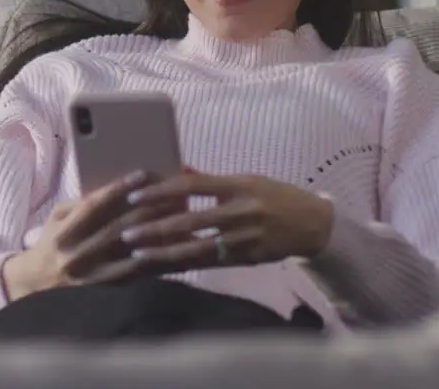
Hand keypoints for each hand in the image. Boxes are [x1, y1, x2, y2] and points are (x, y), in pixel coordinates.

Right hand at [1, 171, 183, 298]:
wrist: (35, 284)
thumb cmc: (51, 242)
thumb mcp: (57, 218)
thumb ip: (82, 203)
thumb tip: (117, 188)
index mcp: (63, 232)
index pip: (93, 206)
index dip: (118, 189)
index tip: (143, 174)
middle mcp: (76, 255)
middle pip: (117, 228)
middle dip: (147, 209)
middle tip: (173, 192)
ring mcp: (91, 276)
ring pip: (130, 252)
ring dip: (157, 234)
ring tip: (181, 218)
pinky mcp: (105, 291)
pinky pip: (135, 275)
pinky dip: (155, 260)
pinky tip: (175, 248)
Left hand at [119, 173, 334, 273]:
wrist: (312, 223)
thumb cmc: (275, 196)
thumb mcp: (247, 179)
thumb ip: (212, 180)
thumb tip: (180, 171)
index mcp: (238, 185)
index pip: (192, 186)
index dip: (161, 191)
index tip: (135, 195)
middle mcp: (241, 211)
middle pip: (191, 222)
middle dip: (156, 229)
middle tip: (126, 234)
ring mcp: (245, 238)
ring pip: (198, 248)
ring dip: (165, 253)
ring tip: (138, 255)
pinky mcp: (248, 258)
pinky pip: (211, 262)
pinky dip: (186, 264)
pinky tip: (165, 267)